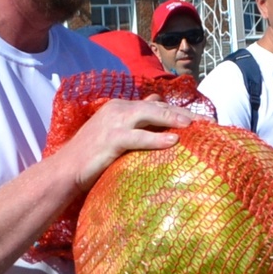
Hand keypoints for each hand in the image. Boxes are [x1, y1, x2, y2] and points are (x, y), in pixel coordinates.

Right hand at [60, 97, 192, 189]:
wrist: (65, 169)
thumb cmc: (91, 155)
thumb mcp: (115, 133)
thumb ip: (135, 121)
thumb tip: (157, 104)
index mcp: (119, 107)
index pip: (155, 105)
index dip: (177, 111)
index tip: (199, 120)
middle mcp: (118, 109)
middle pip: (157, 107)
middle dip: (183, 114)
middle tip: (207, 123)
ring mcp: (114, 123)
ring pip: (150, 116)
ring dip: (173, 119)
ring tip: (194, 126)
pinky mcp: (111, 139)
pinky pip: (138, 137)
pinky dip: (156, 139)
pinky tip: (173, 142)